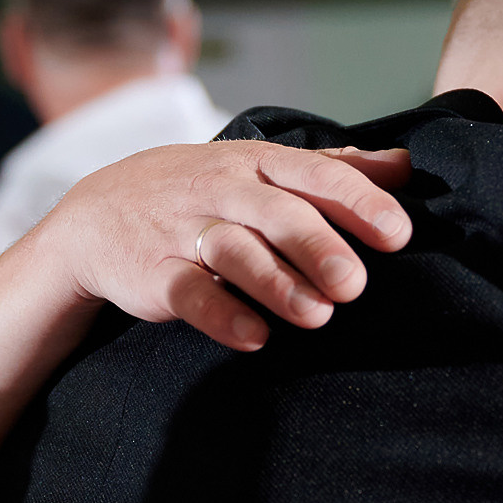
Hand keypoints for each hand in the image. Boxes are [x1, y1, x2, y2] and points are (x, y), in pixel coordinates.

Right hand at [20, 141, 413, 353]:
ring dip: (276, 283)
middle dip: (318, 246)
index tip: (399, 234)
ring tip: (317, 315)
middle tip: (355, 284)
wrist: (96, 216)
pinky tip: (255, 338)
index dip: (358, 202)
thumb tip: (407, 166)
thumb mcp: (260, 167)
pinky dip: (220, 315)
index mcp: (256, 164)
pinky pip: (187, 292)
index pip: (314, 174)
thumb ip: (332, 169)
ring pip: (233, 251)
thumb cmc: (201, 192)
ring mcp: (184, 231)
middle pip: (276, 213)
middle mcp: (222, 191)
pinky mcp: (153, 274)